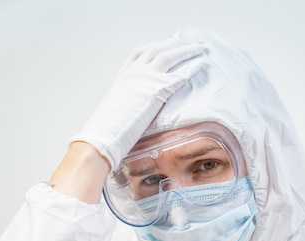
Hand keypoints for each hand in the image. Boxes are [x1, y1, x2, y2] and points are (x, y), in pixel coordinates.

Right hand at [71, 37, 205, 169]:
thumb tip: (132, 108)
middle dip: (175, 44)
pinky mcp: (157, 90)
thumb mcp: (116, 108)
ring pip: (170, 56)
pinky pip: (178, 75)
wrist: (104, 135)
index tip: (166, 44)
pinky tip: (200, 65)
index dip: (156, 47)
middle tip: (189, 42)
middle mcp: (134, 72)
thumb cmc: (108, 129)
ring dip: (186, 50)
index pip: (141, 53)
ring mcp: (146, 78)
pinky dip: (191, 68)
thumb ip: (127, 101)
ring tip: (199, 48)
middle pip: (158, 49)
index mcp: (123, 75)